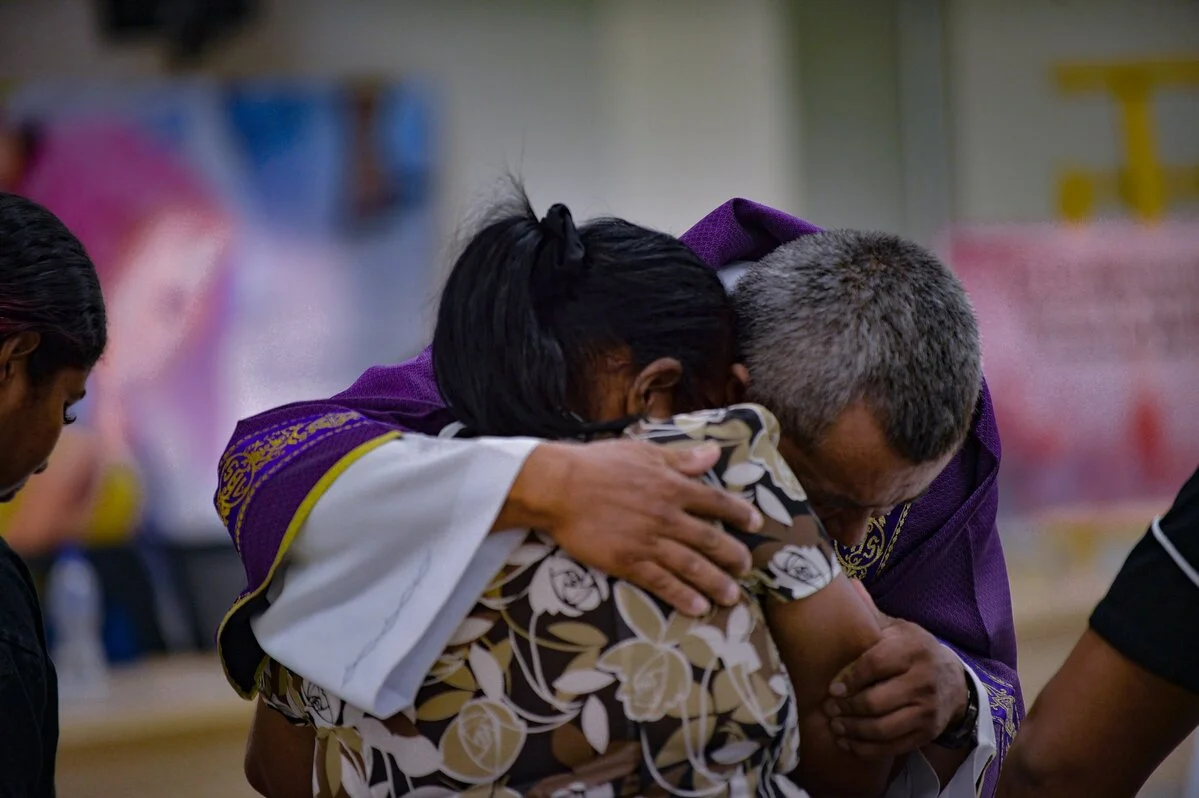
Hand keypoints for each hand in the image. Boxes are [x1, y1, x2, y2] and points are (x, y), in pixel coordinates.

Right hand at [503, 439, 760, 616]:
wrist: (558, 487)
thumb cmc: (598, 464)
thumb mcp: (643, 453)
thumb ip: (680, 459)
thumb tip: (714, 454)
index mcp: (672, 486)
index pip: (716, 501)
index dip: (739, 513)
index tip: (755, 523)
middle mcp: (666, 516)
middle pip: (710, 539)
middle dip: (733, 556)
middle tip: (746, 568)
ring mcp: (648, 541)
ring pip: (692, 566)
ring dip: (715, 582)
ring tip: (732, 596)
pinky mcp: (628, 562)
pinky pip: (662, 583)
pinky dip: (682, 596)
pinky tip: (698, 607)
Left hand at [823, 587, 969, 756]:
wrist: (953, 680)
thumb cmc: (913, 650)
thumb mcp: (898, 628)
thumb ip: (871, 613)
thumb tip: (846, 583)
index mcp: (912, 649)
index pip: (875, 665)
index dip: (850, 678)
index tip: (831, 687)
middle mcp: (923, 680)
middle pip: (877, 701)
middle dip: (847, 708)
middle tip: (828, 709)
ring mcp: (927, 710)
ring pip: (884, 728)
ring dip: (853, 731)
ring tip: (835, 726)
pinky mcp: (927, 732)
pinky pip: (894, 746)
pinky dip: (867, 748)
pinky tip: (849, 743)